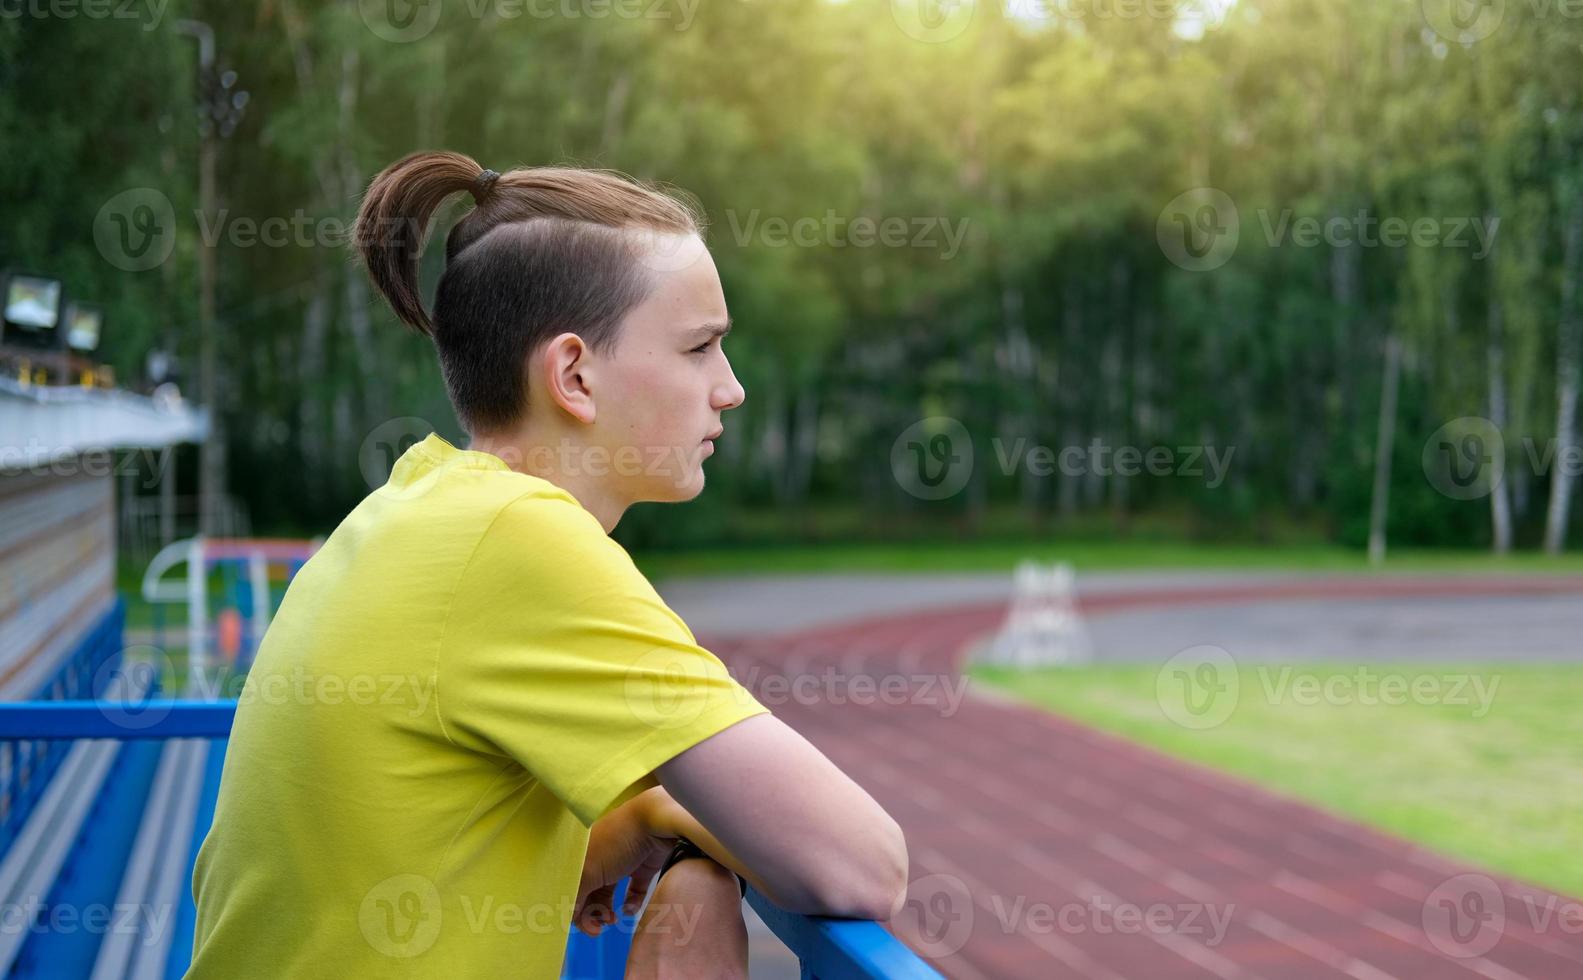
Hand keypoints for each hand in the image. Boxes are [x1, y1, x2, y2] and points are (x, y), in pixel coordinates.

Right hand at [575, 788, 676, 936]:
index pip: (571, 886)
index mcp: (581, 855)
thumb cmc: (616, 843)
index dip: (573, 908)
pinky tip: (629, 908)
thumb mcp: (587, 871)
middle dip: (591, 913)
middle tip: (598, 928)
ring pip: (608, 894)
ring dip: (607, 911)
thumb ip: (574, 897)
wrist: (655, 822)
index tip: (582, 926)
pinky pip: (633, 892)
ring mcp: (621, 862)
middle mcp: (598, 858)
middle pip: (588, 893)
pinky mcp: (642, 867)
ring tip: (612, 919)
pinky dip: (630, 903)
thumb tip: (567, 917)